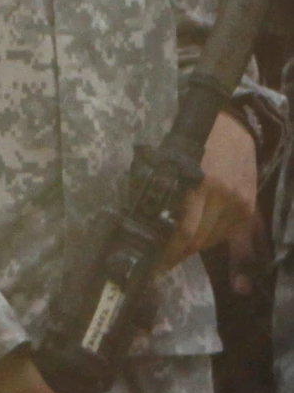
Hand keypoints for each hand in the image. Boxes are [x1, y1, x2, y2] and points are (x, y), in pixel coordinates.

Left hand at [159, 110, 256, 271]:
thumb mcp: (171, 159)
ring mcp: (238, 203)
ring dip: (194, 248)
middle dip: (178, 253)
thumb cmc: (193, 140)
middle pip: (198, 240)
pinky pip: (228, 234)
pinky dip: (212, 239)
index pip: (183, 229)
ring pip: (213, 240)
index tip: (155, 264)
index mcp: (196, 182)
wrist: (233, 128)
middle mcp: (221, 196)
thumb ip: (163, 188)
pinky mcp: (248, 207)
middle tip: (162, 260)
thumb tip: (145, 217)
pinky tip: (200, 239)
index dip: (168, 251)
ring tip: (177, 250)